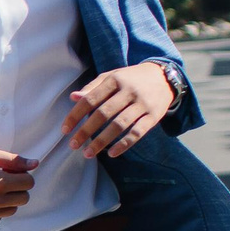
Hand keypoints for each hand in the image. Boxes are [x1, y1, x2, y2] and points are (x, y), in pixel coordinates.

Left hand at [61, 64, 175, 158]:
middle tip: (72, 145)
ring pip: (119, 125)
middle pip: (103, 114)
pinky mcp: (154, 116)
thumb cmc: (130, 79)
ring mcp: (142, 104)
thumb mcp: (112, 76)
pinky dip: (124, 144)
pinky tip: (111, 154)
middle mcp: (129, 91)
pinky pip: (137, 132)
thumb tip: (73, 98)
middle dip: (85, 131)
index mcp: (115, 80)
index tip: (65, 130)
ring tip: (87, 153)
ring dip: (101, 141)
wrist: (164, 77)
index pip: (90, 99)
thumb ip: (92, 88)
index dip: (76, 115)